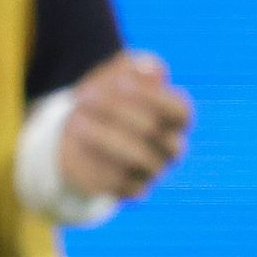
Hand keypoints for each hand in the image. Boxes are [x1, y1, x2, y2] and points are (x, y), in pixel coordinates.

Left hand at [58, 50, 191, 202]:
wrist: (81, 132)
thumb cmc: (108, 97)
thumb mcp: (117, 74)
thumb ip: (134, 66)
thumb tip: (148, 67)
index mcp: (176, 118)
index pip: (180, 110)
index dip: (151, 95)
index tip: (117, 80)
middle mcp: (172, 146)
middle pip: (153, 130)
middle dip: (116, 110)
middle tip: (84, 95)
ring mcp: (154, 170)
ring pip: (138, 156)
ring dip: (104, 135)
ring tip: (76, 120)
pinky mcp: (132, 190)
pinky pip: (121, 181)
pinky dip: (97, 161)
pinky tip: (77, 143)